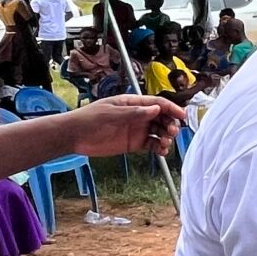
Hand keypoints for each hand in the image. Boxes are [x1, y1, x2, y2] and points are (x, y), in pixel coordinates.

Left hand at [62, 94, 182, 158]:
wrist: (74, 136)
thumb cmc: (90, 119)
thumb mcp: (111, 113)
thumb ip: (134, 113)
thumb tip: (155, 109)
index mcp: (133, 103)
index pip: (157, 103)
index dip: (171, 108)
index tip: (182, 116)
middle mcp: (138, 116)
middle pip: (162, 118)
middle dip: (170, 124)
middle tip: (171, 132)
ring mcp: (136, 130)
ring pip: (159, 132)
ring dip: (166, 137)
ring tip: (165, 144)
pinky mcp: (133, 144)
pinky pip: (151, 144)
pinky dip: (159, 148)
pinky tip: (162, 152)